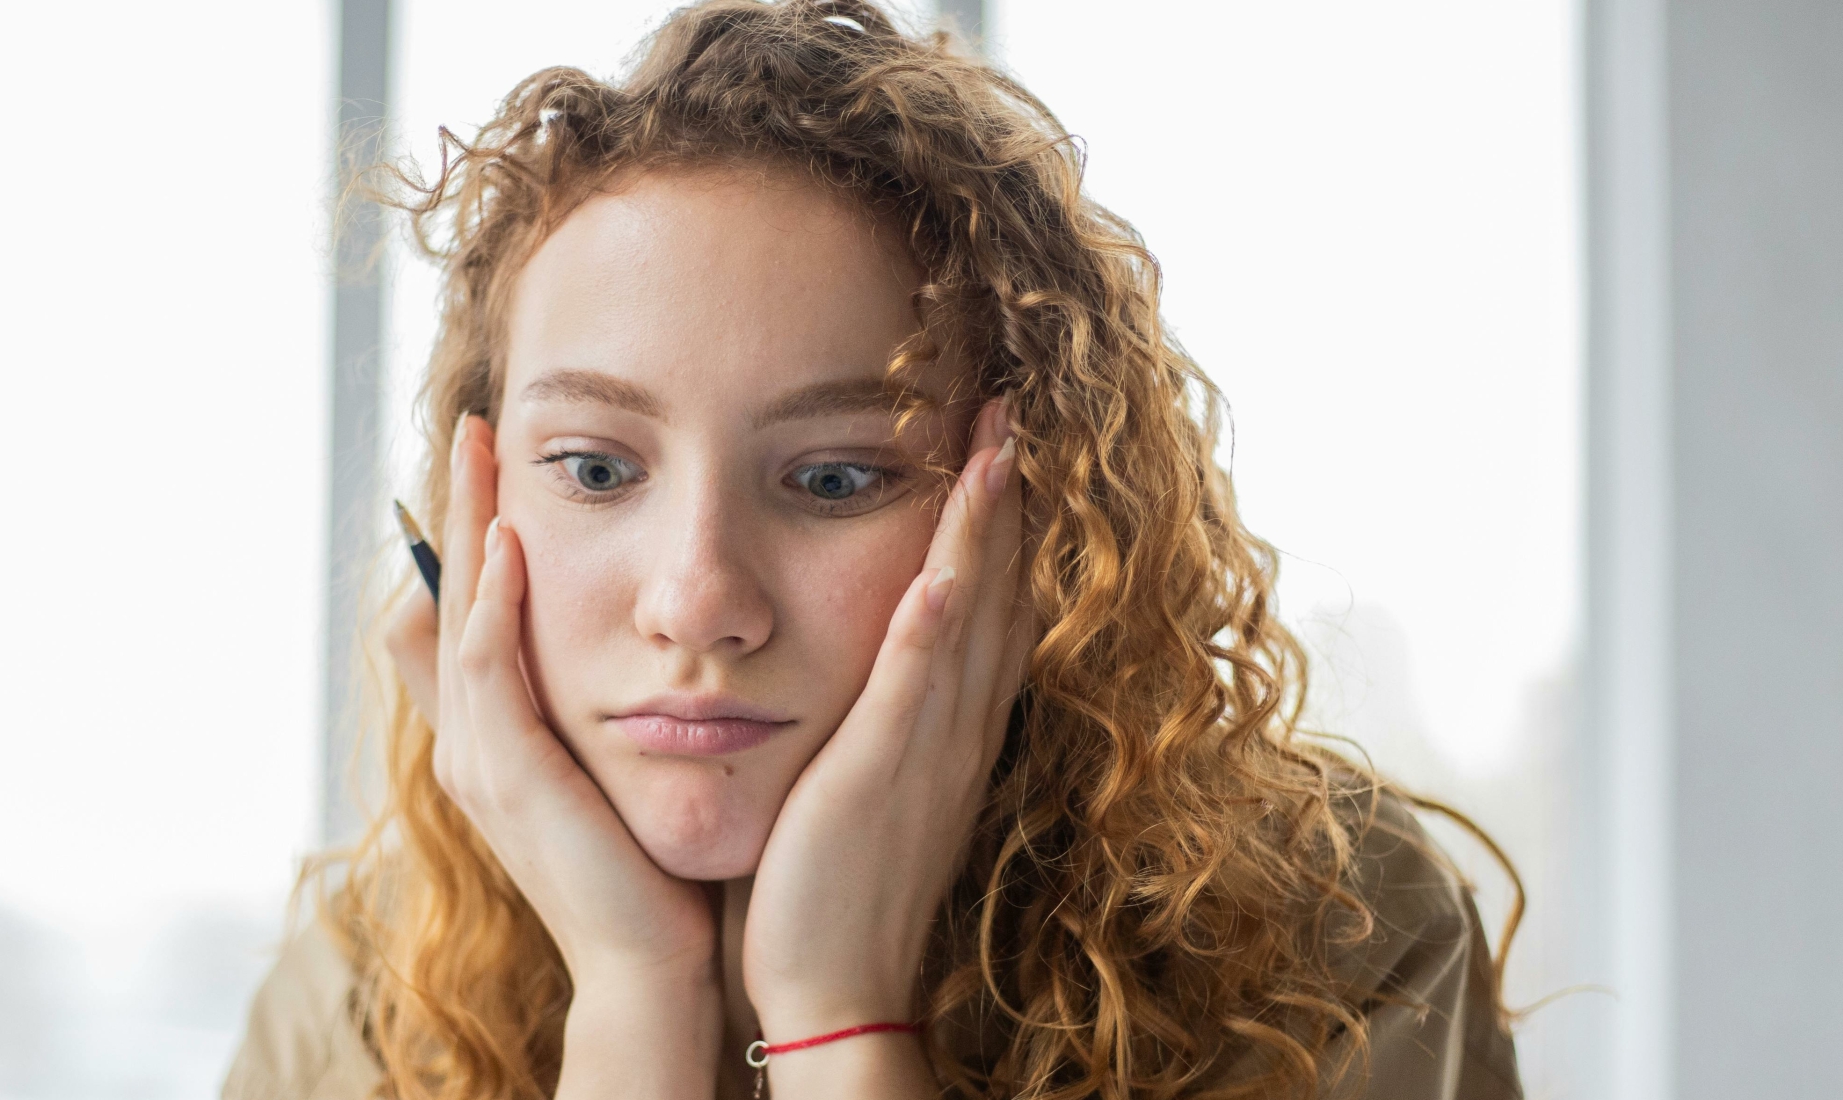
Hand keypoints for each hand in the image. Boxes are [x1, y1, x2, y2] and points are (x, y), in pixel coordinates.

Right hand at [383, 415, 722, 1098]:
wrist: (655, 964)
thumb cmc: (652, 866)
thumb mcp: (621, 767)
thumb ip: (611, 706)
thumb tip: (631, 642)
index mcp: (495, 735)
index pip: (465, 609)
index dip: (472, 530)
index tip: (496, 453)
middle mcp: (471, 741)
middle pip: (445, 596)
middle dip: (459, 508)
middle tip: (473, 425)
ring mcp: (480, 761)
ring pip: (458, 618)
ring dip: (469, 531)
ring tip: (482, 455)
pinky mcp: (509, 779)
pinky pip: (487, 673)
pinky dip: (493, 608)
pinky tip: (513, 552)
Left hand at [741, 400, 1032, 1060]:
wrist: (834, 991)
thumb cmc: (831, 893)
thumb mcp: (864, 787)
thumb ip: (872, 723)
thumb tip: (856, 667)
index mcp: (947, 732)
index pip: (986, 608)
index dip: (996, 526)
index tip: (997, 446)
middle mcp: (955, 731)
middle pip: (997, 593)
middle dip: (1006, 499)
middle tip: (1011, 406)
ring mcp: (927, 751)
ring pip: (970, 618)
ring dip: (985, 528)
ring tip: (996, 440)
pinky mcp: (881, 777)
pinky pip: (916, 687)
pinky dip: (936, 624)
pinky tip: (946, 565)